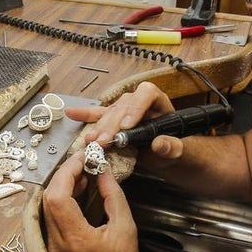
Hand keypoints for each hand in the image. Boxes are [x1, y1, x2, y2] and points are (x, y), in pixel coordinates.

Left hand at [42, 153, 145, 251]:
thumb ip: (112, 195)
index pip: (58, 196)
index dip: (67, 173)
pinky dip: (61, 202)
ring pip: (46, 208)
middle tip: (82, 164)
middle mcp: (57, 244)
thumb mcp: (125, 227)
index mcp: (75, 239)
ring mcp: (51, 249)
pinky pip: (50, 219)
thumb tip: (103, 170)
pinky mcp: (52, 250)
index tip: (81, 159)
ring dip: (61, 188)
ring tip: (82, 176)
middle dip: (63, 177)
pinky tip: (76, 194)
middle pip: (48, 200)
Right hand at [65, 81, 183, 171]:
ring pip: (109, 113)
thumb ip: (173, 147)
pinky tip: (71, 113)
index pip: (147, 94)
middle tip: (104, 141)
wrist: (170, 156)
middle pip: (123, 106)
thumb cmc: (178, 150)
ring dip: (99, 127)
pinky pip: (98, 116)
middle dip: (111, 124)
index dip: (135, 107)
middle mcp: (139, 103)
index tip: (127, 126)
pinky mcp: (115, 122)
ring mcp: (125, 111)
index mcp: (158, 102)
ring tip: (91, 141)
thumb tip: (159, 144)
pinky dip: (85, 115)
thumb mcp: (181, 151)